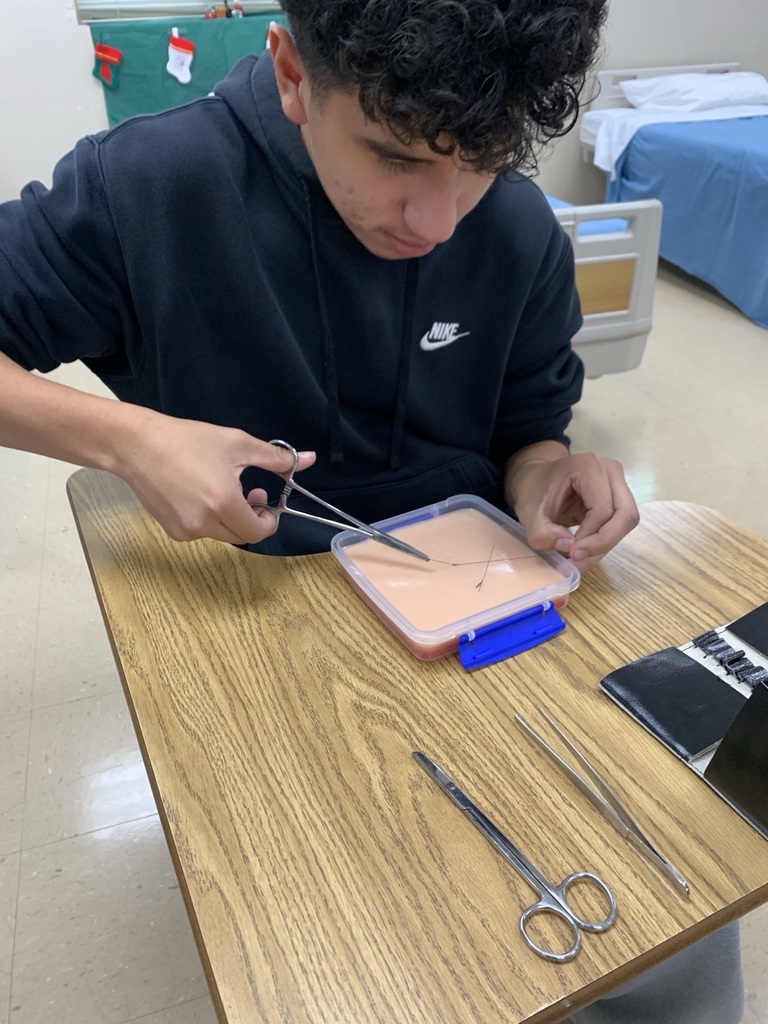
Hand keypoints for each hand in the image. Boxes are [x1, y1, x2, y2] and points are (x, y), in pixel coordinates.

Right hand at [119, 409, 315, 544]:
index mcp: (223, 504)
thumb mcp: (237, 444)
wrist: (136, 445)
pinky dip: (209, 518)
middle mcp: (203, 524)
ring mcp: (185, 531)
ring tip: (223, 488)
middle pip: (241, 534)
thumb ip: (276, 458)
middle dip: (251, 517)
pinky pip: (201, 531)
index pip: (258, 532)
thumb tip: (308, 460)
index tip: (268, 502)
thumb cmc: (187, 440)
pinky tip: (199, 494)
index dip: (269, 520)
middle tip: (250, 492)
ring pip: (222, 533)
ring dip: (230, 517)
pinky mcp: (171, 530)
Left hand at [506, 451, 638, 571]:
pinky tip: (583, 550)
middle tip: (579, 560)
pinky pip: (619, 523)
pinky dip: (603, 541)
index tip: (571, 553)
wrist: (535, 478)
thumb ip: (543, 532)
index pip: (603, 510)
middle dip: (604, 543)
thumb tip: (570, 548)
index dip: (591, 537)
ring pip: (626, 521)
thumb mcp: (528, 513)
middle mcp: (610, 470)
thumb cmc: (533, 490)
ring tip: (578, 559)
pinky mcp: (618, 495)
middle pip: (625, 515)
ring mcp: (618, 481)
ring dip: (605, 545)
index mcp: (589, 466)